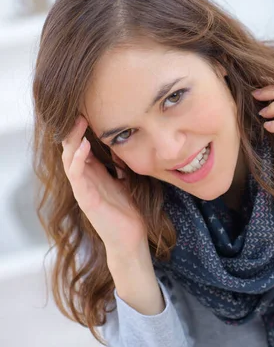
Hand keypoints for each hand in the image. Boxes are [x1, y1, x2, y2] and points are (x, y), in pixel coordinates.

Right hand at [61, 116, 146, 256]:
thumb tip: (124, 142)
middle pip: (71, 149)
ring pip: (68, 158)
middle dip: (73, 129)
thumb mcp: (127, 179)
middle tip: (80, 109)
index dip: (83, 129)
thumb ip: (122, 163)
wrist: (132, 237)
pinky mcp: (85, 199)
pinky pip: (76, 175)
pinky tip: (82, 145)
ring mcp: (83, 189)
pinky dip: (77, 158)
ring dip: (72, 139)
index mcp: (95, 174)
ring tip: (78, 122)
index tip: (89, 109)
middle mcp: (85, 179)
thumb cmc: (130, 209)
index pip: (82, 146)